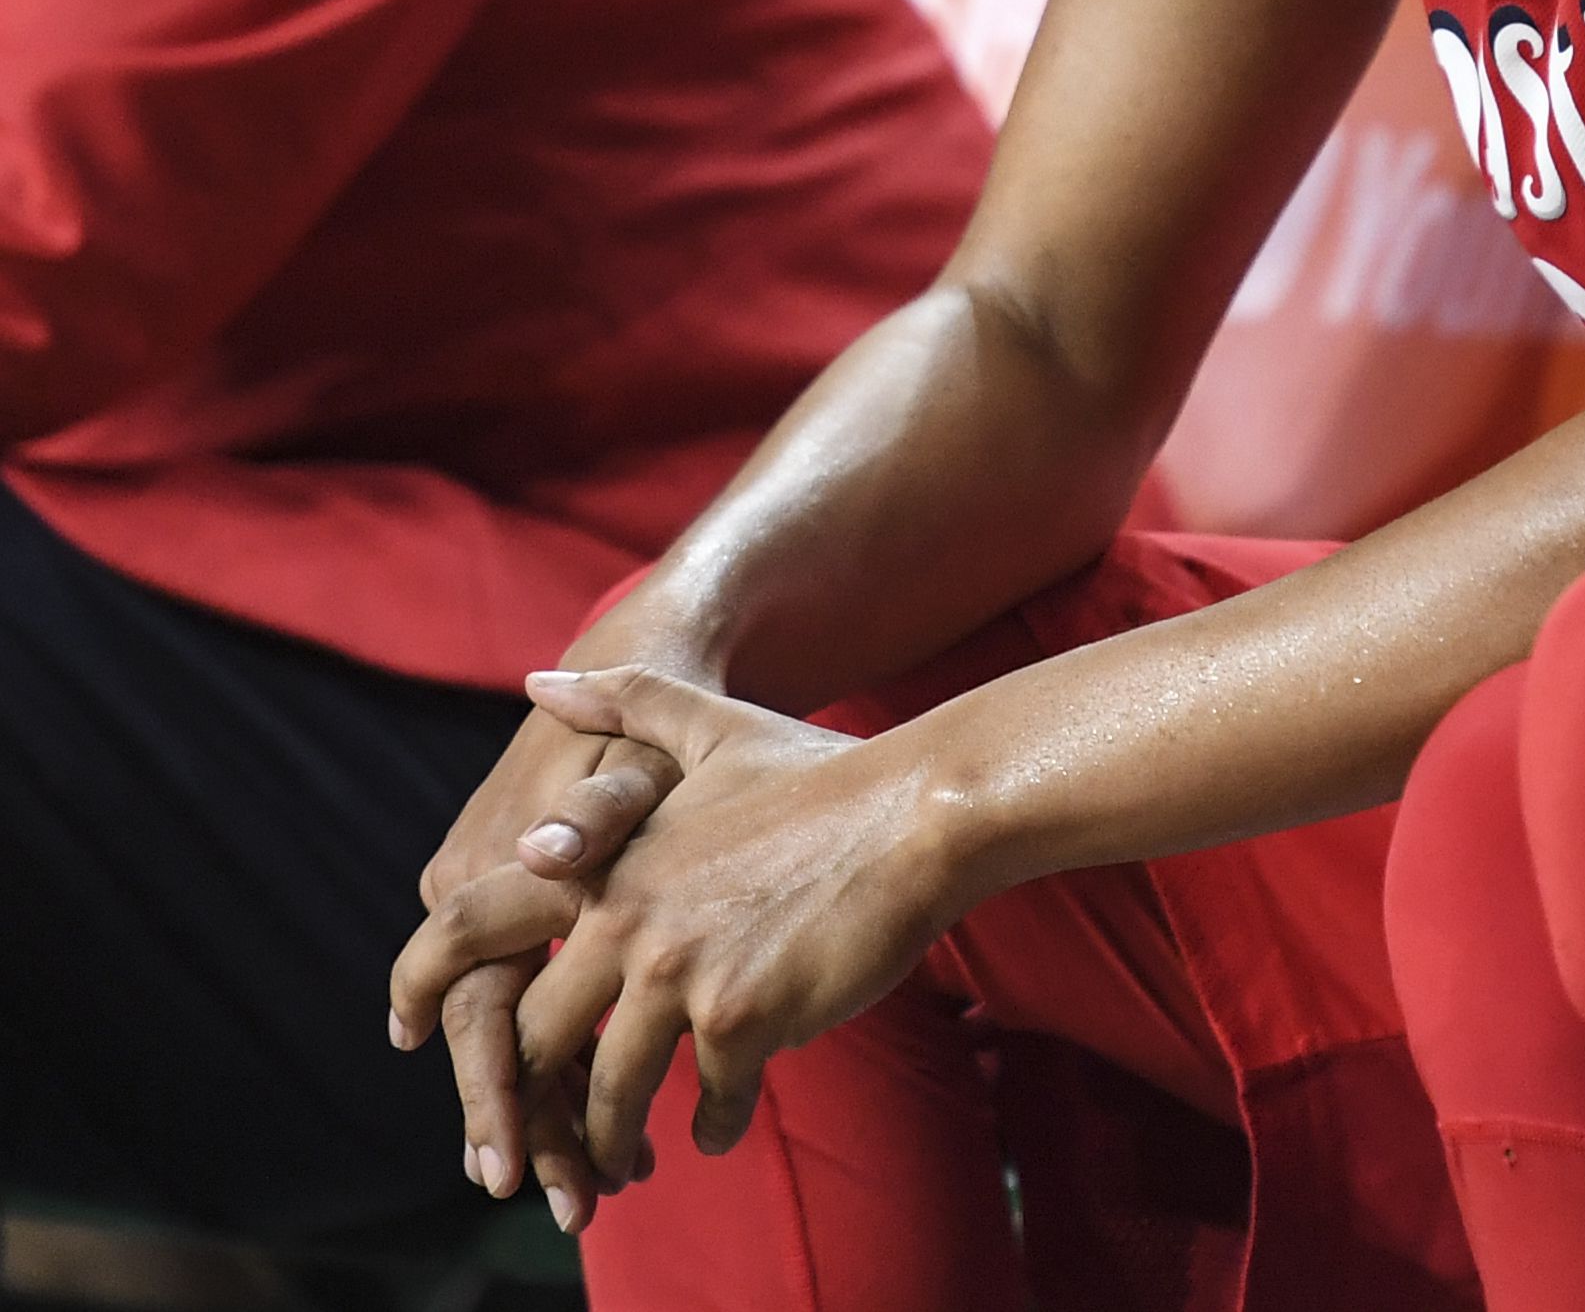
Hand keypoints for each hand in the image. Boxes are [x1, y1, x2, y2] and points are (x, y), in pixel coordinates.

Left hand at [391, 665, 971, 1208]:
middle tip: (549, 1133)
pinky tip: (722, 1128)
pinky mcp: (741, 1021)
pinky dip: (713, 1127)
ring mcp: (679, 976)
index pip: (468, 929)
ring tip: (628, 1158)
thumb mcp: (712, 725)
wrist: (921, 810)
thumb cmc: (821, 772)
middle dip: (537, 1099)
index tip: (408, 1037)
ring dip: (611, 1137)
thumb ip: (622, 701)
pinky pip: (708, 1105)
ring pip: (610, 1092)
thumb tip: (536, 681)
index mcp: (604, 862)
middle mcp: (625, 922)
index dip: (421, 988)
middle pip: (535, 1041)